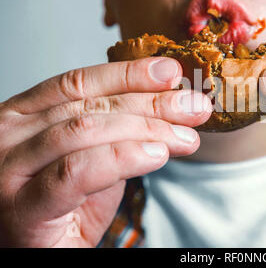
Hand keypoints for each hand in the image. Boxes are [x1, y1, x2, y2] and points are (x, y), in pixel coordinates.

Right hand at [0, 57, 211, 246]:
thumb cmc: (63, 210)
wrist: (41, 257)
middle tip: (193, 106)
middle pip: (89, 105)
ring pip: (86, 131)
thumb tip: (170, 105)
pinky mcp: (22, 208)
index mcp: (22, 117)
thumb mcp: (94, 160)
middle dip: (150, 103)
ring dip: (147, 130)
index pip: (78, 83)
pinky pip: (78, 171)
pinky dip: (124, 158)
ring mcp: (9, 170)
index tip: (170, 72)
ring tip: (185, 136)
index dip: (128, 74)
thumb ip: (118, 133)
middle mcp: (9, 136)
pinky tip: (157, 155)